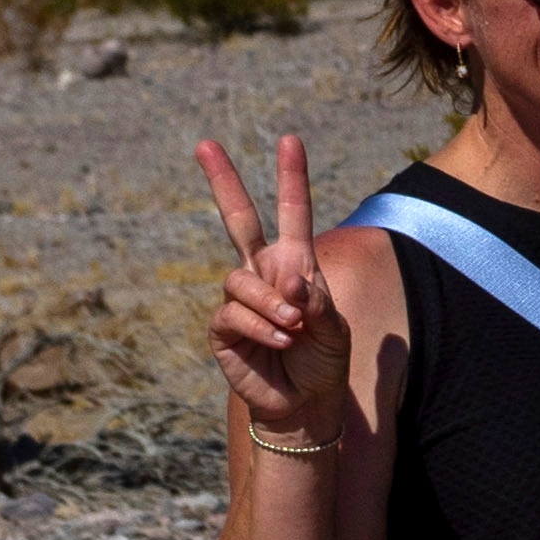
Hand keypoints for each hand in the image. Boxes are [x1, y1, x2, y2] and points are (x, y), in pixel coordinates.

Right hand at [197, 134, 349, 447]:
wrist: (306, 400)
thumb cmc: (323, 359)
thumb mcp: (335, 327)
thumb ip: (317, 299)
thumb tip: (289, 278)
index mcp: (295, 264)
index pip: (290, 214)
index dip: (290, 178)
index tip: (289, 140)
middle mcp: (262, 274)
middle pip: (237, 220)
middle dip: (222, 181)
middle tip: (204, 142)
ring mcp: (239, 299)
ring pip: (241, 280)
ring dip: (272, 303)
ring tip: (296, 327)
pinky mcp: (223, 328)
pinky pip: (233, 314)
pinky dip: (262, 325)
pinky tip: (280, 339)